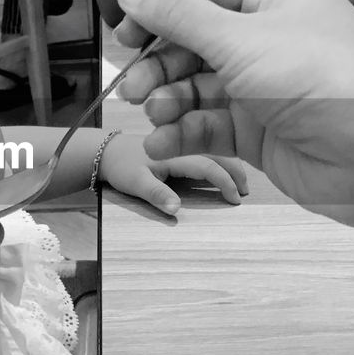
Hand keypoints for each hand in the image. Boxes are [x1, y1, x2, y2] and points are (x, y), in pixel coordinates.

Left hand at [98, 132, 247, 214]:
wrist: (106, 151)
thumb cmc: (120, 166)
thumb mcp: (135, 182)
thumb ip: (156, 194)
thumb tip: (177, 210)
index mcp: (176, 151)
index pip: (209, 165)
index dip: (225, 182)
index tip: (237, 199)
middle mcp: (183, 144)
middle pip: (218, 154)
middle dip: (236, 171)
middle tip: (247, 191)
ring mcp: (182, 145)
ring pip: (214, 151)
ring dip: (230, 165)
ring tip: (241, 183)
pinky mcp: (180, 148)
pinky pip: (205, 152)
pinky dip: (220, 162)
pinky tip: (224, 174)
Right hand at [112, 0, 353, 215]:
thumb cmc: (323, 80)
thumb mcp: (238, 39)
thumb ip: (176, 15)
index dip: (160, 12)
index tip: (126, 37)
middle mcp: (270, 36)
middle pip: (193, 42)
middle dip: (160, 65)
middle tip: (134, 89)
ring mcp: (266, 87)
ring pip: (198, 87)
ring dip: (169, 102)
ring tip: (155, 116)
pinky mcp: (263, 132)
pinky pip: (211, 125)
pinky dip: (184, 134)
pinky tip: (162, 145)